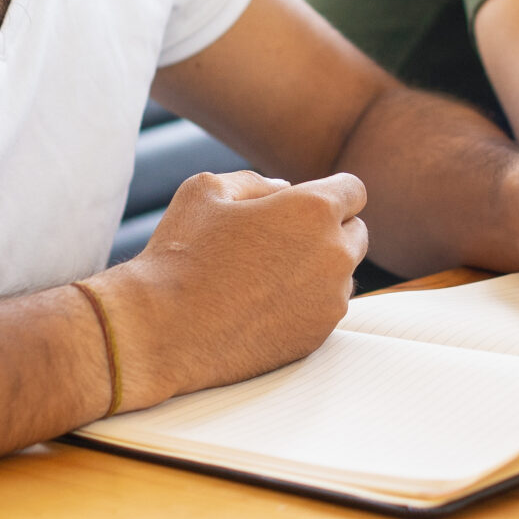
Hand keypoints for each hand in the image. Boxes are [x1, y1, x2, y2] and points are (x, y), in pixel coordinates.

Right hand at [94, 169, 367, 407]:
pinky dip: (310, 303)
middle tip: (285, 240)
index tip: (306, 205)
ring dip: (322, 269)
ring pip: (345, 274)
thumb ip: (257, 182)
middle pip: (357, 232)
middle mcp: (335, 253)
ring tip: (272, 275)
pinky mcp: (319, 336)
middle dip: (330, 230)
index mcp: (314, 209)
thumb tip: (285, 189)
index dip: (329, 193)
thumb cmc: (181, 254)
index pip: (354, 191)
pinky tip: (268, 304)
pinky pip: (328, 308)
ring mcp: (330, 299)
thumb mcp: (208, 190)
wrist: (161, 330)